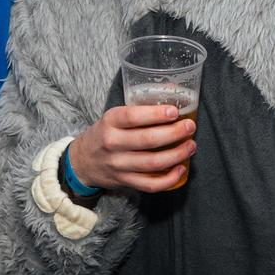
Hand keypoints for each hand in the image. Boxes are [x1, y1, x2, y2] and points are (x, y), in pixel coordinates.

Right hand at [65, 103, 195, 193]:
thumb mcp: (115, 116)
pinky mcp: (125, 181)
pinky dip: (169, 179)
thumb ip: (141, 106)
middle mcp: (112, 143)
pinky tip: (181, 168)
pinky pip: (150, 184)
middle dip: (174, 133)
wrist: (83, 161)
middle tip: (190, 127)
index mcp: (110, 121)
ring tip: (191, 145)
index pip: (134, 117)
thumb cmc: (106, 133)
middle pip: (148, 140)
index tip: (175, 112)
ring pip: (153, 163)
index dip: (156, 114)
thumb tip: (173, 90)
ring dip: (177, 154)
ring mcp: (118, 165)